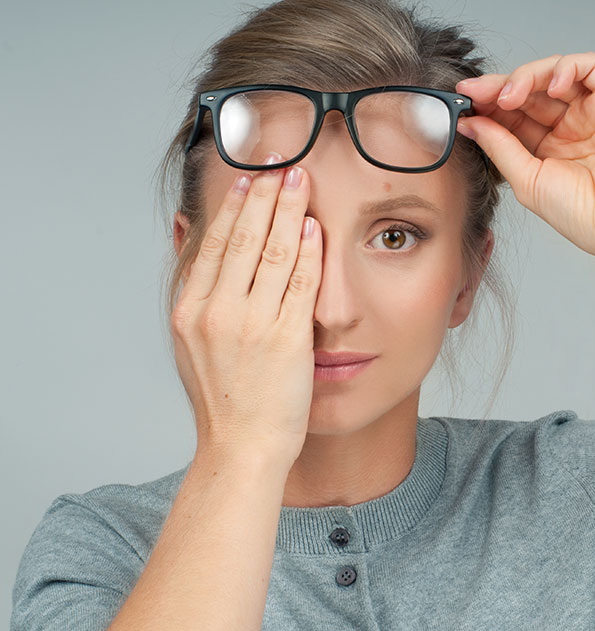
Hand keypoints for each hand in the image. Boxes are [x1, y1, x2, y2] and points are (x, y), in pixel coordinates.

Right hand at [170, 158, 319, 464]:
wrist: (242, 447)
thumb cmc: (224, 398)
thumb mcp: (192, 343)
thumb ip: (195, 292)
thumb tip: (193, 239)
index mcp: (190, 311)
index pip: (214, 243)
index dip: (234, 206)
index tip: (248, 177)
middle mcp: (216, 313)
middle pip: (242, 238)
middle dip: (263, 194)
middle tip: (278, 160)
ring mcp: (251, 325)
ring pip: (271, 253)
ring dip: (287, 210)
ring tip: (299, 179)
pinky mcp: (286, 339)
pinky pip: (299, 283)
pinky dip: (307, 251)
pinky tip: (313, 226)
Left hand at [455, 52, 594, 274]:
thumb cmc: (585, 214)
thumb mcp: (527, 180)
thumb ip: (500, 147)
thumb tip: (471, 123)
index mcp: (546, 148)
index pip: (511, 114)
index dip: (487, 105)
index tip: (462, 104)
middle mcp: (568, 126)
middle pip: (528, 90)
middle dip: (498, 87)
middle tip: (475, 93)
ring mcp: (590, 111)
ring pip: (553, 73)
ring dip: (526, 77)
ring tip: (508, 95)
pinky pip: (589, 67)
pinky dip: (565, 68)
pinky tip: (550, 86)